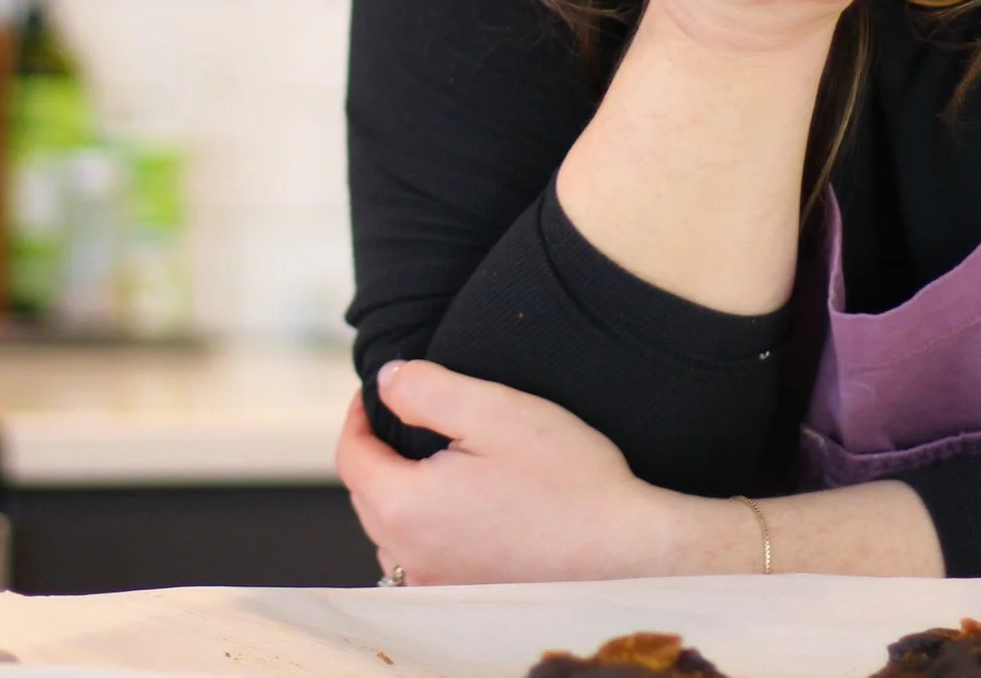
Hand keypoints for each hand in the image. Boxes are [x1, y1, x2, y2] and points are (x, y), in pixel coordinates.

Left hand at [334, 360, 694, 584]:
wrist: (628, 552)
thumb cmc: (568, 480)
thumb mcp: (494, 411)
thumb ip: (426, 389)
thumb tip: (384, 381)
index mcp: (405, 508)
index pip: (351, 457)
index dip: (357, 417)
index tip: (376, 393)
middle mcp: (411, 558)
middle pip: (366, 497)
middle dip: (375, 454)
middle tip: (401, 419)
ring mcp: (439, 586)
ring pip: (390, 535)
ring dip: (395, 496)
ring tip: (426, 462)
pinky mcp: (467, 599)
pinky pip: (421, 562)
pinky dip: (423, 532)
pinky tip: (455, 513)